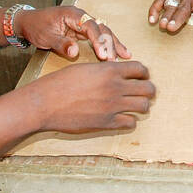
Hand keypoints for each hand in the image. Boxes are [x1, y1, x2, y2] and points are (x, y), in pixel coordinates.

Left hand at [15, 6, 131, 60]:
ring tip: (125, 56)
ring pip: (103, 32)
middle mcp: (81, 16)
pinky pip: (99, 36)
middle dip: (109, 44)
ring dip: (113, 44)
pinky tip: (120, 52)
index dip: (98, 40)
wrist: (28, 22)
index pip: (90, 26)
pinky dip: (109, 44)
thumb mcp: (46, 37)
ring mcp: (83, 23)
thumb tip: (75, 51)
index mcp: (72, 14)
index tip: (103, 54)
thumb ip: (61, 44)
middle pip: (101, 28)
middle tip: (114, 60)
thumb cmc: (36, 26)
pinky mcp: (83, 30)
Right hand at [22, 61, 154, 133]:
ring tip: (134, 106)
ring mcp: (112, 106)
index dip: (143, 73)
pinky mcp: (107, 123)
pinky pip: (131, 123)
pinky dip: (130, 121)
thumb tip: (117, 74)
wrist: (44, 104)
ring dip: (141, 106)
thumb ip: (104, 71)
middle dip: (148, 90)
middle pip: (148, 88)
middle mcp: (115, 87)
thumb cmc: (60, 83)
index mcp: (109, 70)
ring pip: (144, 106)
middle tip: (142, 93)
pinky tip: (123, 118)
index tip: (141, 77)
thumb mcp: (84, 69)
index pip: (141, 69)